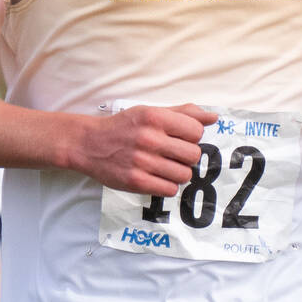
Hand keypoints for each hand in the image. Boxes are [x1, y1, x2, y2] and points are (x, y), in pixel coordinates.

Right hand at [73, 104, 215, 194]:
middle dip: (186, 156)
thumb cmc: (123, 127)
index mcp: (155, 117)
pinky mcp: (136, 181)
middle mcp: (149, 138)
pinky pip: (170, 189)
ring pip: (184, 175)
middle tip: (173, 154)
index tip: (181, 139)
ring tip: (165, 167)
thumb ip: (183, 113)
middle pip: (193, 155)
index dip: (192, 137)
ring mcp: (142, 161)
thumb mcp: (150, 112)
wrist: (89, 144)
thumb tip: (213, 117)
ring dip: (178, 173)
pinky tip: (157, 177)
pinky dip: (167, 185)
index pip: (196, 131)